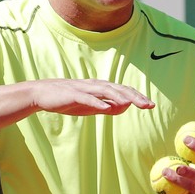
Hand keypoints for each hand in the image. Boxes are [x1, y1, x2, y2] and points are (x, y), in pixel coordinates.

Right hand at [27, 78, 154, 115]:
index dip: (138, 97)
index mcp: (101, 88)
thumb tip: (124, 108)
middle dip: (135, 96)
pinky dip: (97, 102)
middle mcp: (96, 85)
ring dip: (120, 97)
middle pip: (119, 89)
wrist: (43, 94)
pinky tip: (106, 108)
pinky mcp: (73, 94)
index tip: (151, 105)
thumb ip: (107, 106)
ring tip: (132, 103)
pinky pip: (87, 98)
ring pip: (106, 91)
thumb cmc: (69, 100)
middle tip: (148, 105)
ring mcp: (84, 89)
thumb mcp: (91, 106)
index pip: (123, 91)